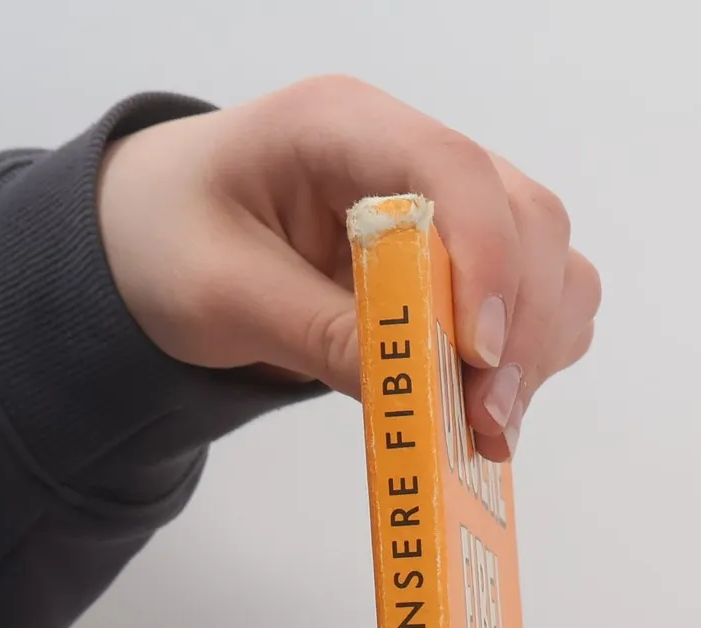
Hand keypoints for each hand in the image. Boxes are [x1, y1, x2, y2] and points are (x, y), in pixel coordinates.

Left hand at [98, 75, 601, 457]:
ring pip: (549, 262)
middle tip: (486, 421)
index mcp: (341, 126)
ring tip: (486, 428)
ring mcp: (444, 209)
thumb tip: (414, 391)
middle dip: (521, 327)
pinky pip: (535, 304)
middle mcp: (408, 155)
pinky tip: (485, 410)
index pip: (452, 168)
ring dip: (536, 350)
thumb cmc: (169, 243)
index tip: (477, 352)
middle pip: (526, 218)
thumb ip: (317, 334)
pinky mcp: (456, 264)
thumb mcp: (219, 295)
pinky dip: (529, 361)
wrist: (151, 244)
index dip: (485, 258)